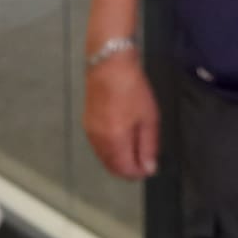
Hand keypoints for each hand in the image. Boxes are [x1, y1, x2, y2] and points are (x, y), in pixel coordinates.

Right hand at [84, 49, 158, 179]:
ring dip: (119, 160)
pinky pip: (98, 146)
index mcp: (114, 141)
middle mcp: (98, 141)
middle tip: (144, 161)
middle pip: (112, 167)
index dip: (139, 172)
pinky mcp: (87, 123)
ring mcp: (90, 132)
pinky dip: (110, 150)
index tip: (150, 166)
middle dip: (128, 169)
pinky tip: (121, 140)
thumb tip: (148, 168)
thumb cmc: (132, 89)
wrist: (108, 64)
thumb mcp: (148, 118)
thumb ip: (148, 146)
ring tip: (135, 149)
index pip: (125, 170)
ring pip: (104, 157)